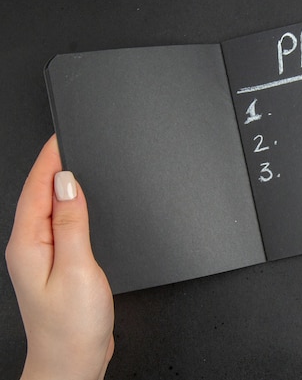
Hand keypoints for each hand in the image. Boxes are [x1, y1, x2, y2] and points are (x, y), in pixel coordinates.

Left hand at [5, 135, 113, 379]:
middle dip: (52, 165)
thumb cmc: (71, 324)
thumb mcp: (77, 267)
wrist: (72, 361)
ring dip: (60, 184)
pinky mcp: (56, 265)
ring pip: (48, 209)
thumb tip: (68, 184)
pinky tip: (79, 204)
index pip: (36, 189)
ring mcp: (40, 257)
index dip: (49, 160)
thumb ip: (71, 223)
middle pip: (37, 195)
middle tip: (69, 142)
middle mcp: (29, 248)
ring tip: (74, 163)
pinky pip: (59, 225)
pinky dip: (69, 207)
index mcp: (28, 244)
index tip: (61, 136)